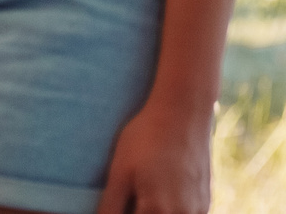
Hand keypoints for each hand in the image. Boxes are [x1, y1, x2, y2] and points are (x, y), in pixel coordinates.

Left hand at [95, 90, 211, 213]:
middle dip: (138, 210)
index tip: (119, 201)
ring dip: (154, 211)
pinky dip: (170, 209)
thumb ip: (110, 206)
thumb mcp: (118, 173)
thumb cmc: (145, 139)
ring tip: (141, 192)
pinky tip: (157, 192)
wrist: (183, 113)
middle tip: (128, 196)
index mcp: (158, 211)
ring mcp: (199, 211)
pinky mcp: (206, 202)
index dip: (123, 213)